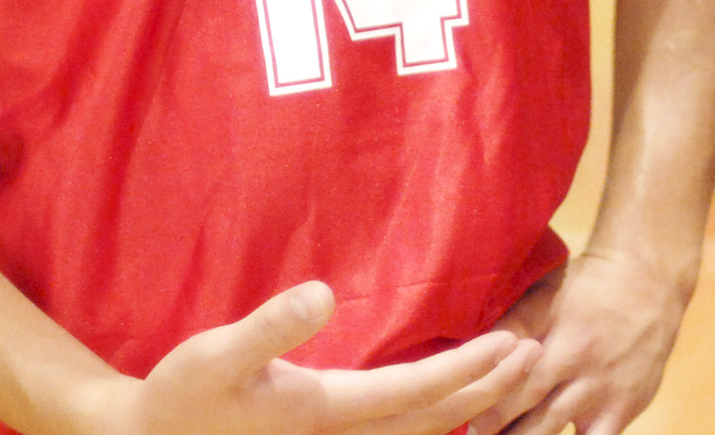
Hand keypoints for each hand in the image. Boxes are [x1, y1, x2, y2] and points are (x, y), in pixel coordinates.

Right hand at [107, 281, 541, 434]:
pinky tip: (446, 401)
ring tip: (507, 373)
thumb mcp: (215, 354)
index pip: (416, 393)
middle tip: (535, 353)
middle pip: (433, 420)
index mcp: (324, 413)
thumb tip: (323, 295)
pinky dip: (433, 418)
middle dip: (487, 389)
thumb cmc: (180, 396)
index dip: (469, 369)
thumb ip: (269, 327)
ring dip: (468, 404)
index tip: (511, 342)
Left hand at [466, 251, 691, 434]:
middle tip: (473, 432)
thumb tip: (468, 353)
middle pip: (522, 399)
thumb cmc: (586, 286)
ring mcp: (600, 385)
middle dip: (492, 422)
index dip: (477, 391)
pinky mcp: (623, 407)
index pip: (504, 362)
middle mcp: (573, 354)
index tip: (460, 410)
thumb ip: (512, 325)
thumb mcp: (546, 293)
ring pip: (548, 427)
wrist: (648, 282)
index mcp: (548, 323)